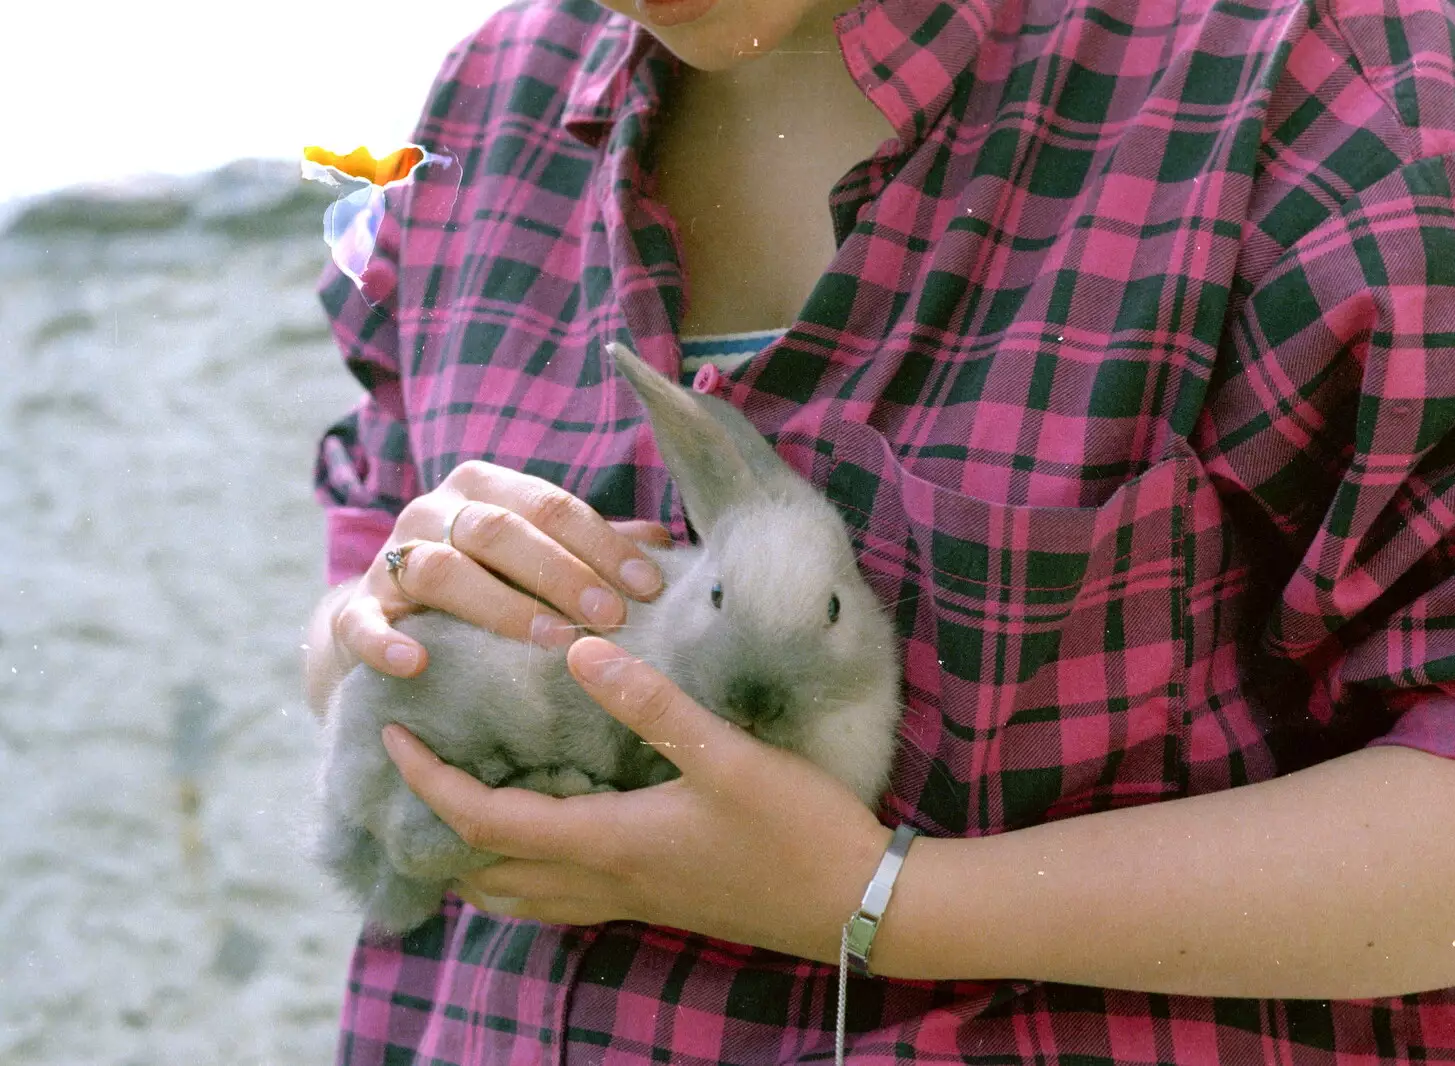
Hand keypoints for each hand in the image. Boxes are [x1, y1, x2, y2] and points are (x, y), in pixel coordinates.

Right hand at [330, 461, 669, 679]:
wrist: (391, 618)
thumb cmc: (488, 582)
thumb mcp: (540, 558)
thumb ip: (592, 548)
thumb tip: (665, 545)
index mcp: (485, 487)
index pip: (551, 506)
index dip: (602, 544)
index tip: (648, 588)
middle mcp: (433, 511)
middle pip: (500, 532)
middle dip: (561, 573)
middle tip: (609, 616)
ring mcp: (391, 559)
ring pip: (443, 570)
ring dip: (501, 606)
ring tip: (551, 640)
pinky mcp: (355, 611)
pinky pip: (364, 623)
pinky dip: (386, 642)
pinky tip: (417, 663)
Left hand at [382, 635, 893, 962]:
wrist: (857, 908)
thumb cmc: (797, 831)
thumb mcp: (728, 758)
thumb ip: (651, 704)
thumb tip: (579, 651)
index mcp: (606, 843)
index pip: (483, 819)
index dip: (427, 780)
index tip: (391, 734)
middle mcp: (604, 881)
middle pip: (485, 872)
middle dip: (433, 828)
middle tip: (411, 774)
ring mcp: (631, 901)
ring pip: (521, 896)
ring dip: (476, 858)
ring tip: (459, 806)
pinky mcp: (658, 902)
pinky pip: (562, 896)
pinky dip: (526, 870)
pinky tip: (546, 833)